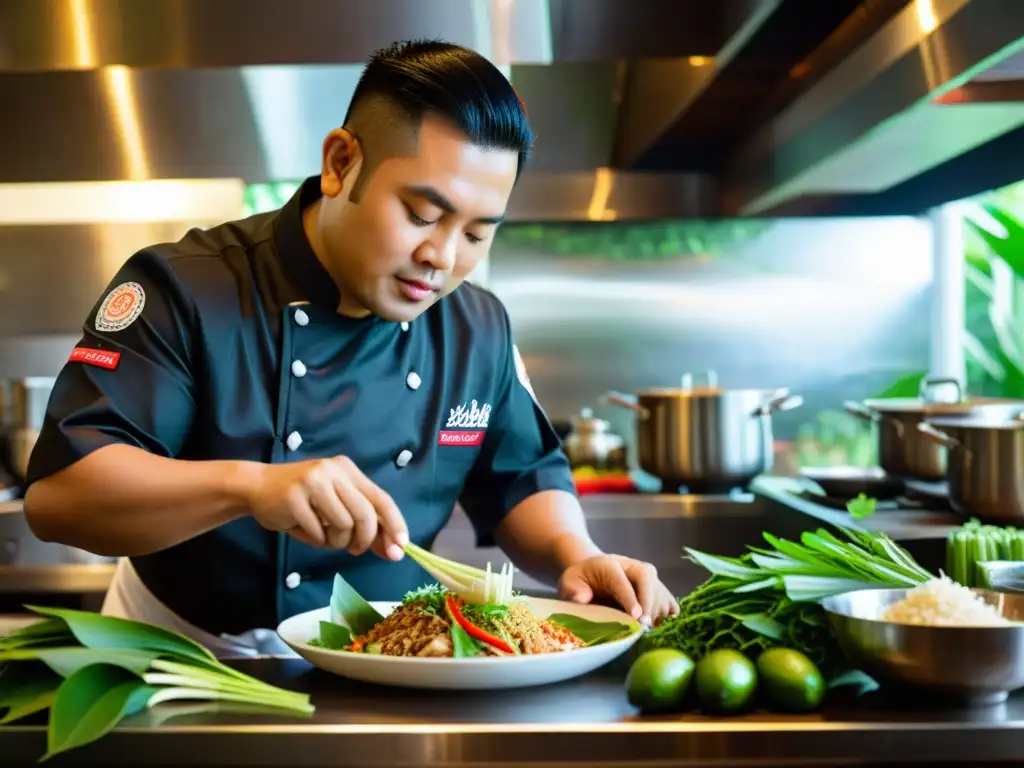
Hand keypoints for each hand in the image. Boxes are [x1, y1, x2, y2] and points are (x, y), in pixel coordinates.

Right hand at [243, 456, 408, 559]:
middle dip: (364, 540)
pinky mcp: (294, 496)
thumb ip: (365, 525)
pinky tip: (303, 529)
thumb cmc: (303, 501)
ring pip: (343, 525)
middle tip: (355, 550)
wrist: (257, 487)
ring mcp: (314, 481)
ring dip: (335, 541)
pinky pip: (317, 532)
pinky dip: (314, 540)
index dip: (394, 524)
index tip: (401, 546)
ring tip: (322, 535)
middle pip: (365, 515)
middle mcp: (334, 471)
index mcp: (348, 470)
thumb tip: (394, 550)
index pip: (381, 498)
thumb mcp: (336, 507)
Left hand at [558, 555, 678, 625]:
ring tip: (650, 629)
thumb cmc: (581, 580)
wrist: (594, 571)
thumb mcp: (569, 582)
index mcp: (609, 565)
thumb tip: (583, 598)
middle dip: (649, 602)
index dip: (630, 598)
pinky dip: (669, 613)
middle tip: (646, 625)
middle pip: (647, 579)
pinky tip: (662, 625)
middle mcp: (632, 566)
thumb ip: (572, 589)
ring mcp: (647, 576)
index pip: (621, 580)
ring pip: (660, 589)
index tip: (636, 616)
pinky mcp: (656, 587)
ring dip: (658, 610)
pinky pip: (669, 599)